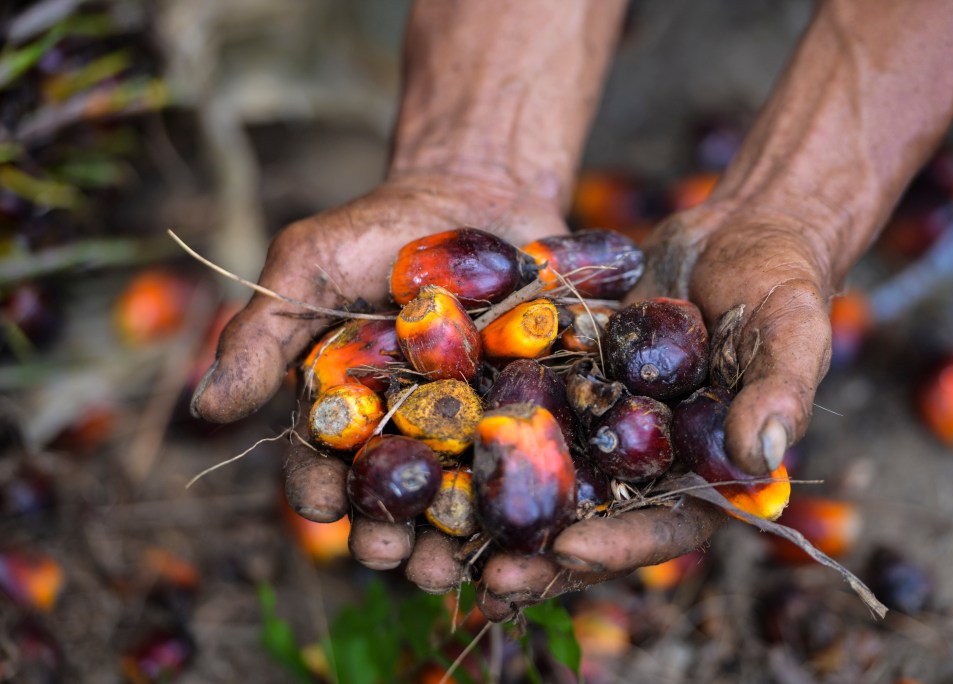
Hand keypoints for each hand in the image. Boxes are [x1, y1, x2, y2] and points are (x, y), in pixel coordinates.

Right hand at [189, 171, 566, 562]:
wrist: (475, 190)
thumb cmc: (378, 229)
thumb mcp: (308, 266)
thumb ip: (262, 333)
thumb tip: (205, 406)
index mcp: (343, 407)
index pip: (320, 462)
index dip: (318, 488)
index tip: (323, 504)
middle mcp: (403, 429)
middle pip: (389, 497)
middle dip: (385, 532)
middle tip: (391, 553)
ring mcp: (467, 425)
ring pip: (456, 498)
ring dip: (449, 538)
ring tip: (450, 562)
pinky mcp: (526, 412)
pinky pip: (523, 461)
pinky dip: (520, 494)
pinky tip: (521, 522)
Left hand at [467, 200, 838, 619]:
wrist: (733, 230)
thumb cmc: (779, 282)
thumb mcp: (791, 330)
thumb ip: (780, 394)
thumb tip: (759, 461)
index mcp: (707, 475)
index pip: (665, 529)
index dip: (619, 547)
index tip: (568, 553)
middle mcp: (649, 464)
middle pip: (594, 524)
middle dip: (542, 557)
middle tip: (489, 578)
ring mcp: (604, 428)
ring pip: (548, 484)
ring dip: (501, 516)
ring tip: (443, 546)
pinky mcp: (569, 388)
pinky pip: (526, 419)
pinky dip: (488, 440)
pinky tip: (436, 455)